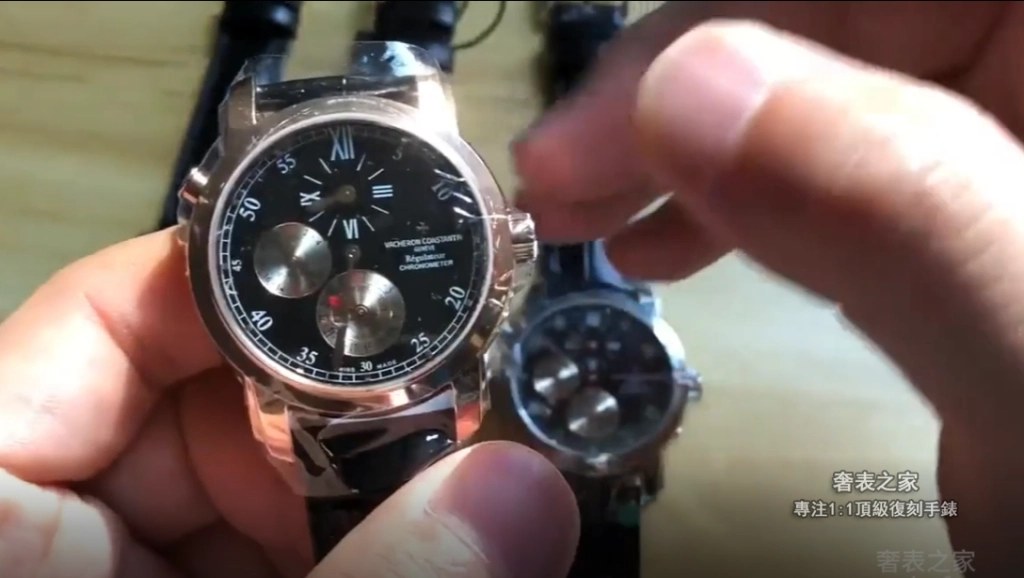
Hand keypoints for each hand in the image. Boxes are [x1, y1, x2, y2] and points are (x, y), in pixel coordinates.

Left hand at [0, 231, 578, 577]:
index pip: (106, 314)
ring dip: (369, 482)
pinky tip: (421, 540)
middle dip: (346, 405)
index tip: (375, 285)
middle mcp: (55, 517)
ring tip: (453, 494)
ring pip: (264, 468)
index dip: (249, 278)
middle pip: (210, 391)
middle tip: (451, 422)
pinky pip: (276, 532)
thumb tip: (522, 493)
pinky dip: (356, 538)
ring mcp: (126, 555)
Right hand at [515, 2, 1023, 571]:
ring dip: (693, 134)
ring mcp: (1017, 160)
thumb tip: (696, 93)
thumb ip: (903, 214)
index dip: (742, 13)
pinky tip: (677, 238)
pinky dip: (737, 193)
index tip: (625, 112)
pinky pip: (833, 160)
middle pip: (850, 14)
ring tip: (596, 207)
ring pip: (828, 79)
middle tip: (571, 170)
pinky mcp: (970, 231)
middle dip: (690, 76)